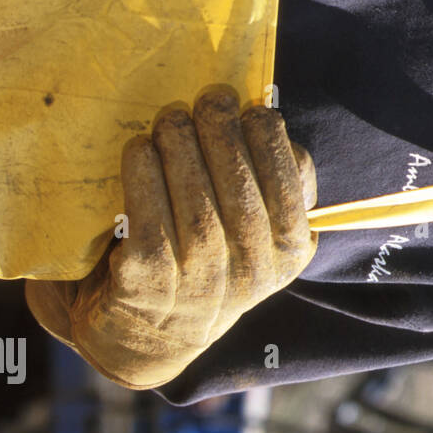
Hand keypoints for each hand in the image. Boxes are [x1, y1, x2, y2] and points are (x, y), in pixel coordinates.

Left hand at [25, 86, 317, 388]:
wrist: (152, 334)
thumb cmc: (212, 262)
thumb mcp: (261, 238)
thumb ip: (275, 188)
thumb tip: (266, 118)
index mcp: (288, 252)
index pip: (291, 184)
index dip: (270, 138)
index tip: (250, 108)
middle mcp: (250, 271)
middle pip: (241, 186)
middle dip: (223, 130)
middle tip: (208, 98)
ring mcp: (199, 279)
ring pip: (194, 197)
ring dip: (180, 143)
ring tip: (172, 118)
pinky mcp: (147, 280)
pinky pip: (146, 213)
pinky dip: (143, 171)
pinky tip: (140, 148)